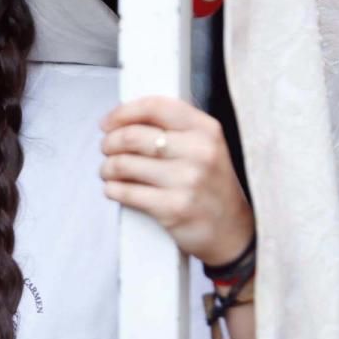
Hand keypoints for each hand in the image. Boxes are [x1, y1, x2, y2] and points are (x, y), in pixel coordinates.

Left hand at [99, 96, 253, 265]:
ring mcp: (186, 181)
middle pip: (132, 135)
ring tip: (109, 171)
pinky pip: (125, 192)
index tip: (107, 122)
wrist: (232, 231)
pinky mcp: (172, 208)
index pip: (155, 107)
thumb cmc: (210, 186)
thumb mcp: (205, 147)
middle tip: (106, 148)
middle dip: (109, 142)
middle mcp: (199, 151)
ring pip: (123, 164)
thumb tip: (122, 120)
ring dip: (107, 167)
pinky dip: (112, 189)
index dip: (122, 112)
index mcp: (206, 129)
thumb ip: (172, 128)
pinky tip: (114, 188)